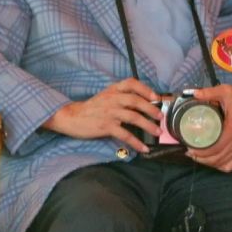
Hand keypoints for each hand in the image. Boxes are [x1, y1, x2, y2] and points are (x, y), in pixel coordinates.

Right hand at [42, 78, 161, 153]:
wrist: (71, 117)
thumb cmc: (92, 108)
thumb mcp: (106, 97)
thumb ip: (121, 97)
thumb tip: (143, 104)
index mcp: (113, 90)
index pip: (131, 83)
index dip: (145, 89)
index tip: (156, 97)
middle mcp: (112, 99)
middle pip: (135, 101)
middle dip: (151, 109)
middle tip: (160, 117)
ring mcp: (109, 112)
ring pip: (133, 117)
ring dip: (148, 125)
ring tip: (157, 132)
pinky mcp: (106, 126)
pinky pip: (125, 134)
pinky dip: (136, 142)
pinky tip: (143, 148)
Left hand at [186, 86, 231, 171]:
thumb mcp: (225, 91)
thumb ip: (209, 92)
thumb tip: (195, 94)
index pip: (216, 147)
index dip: (201, 152)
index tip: (190, 148)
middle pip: (217, 158)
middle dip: (201, 158)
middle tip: (190, 152)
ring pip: (223, 163)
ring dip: (208, 163)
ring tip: (197, 157)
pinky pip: (231, 165)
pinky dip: (220, 166)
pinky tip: (212, 161)